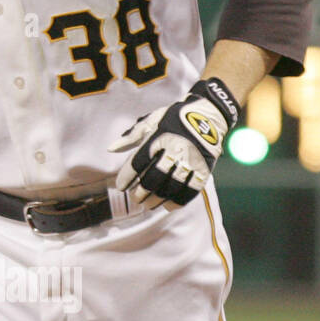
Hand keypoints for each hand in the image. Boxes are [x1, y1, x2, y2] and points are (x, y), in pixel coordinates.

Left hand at [107, 77, 238, 210]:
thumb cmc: (175, 118)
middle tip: (135, 198)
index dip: (127, 176)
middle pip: (155, 176)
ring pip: (172, 186)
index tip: (120, 186)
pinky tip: (168, 206)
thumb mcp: (151, 121)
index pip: (139, 161)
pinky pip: (192, 190)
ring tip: (148, 205)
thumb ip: (131, 136)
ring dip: (158, 199)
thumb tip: (111, 149)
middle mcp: (175, 149)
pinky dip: (179, 201)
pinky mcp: (204, 168)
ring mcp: (191, 160)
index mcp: (159, 137)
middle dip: (142, 191)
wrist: (208, 114)